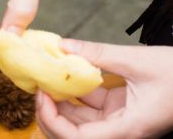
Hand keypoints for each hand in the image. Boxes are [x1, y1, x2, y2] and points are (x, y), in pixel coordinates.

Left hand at [36, 39, 172, 137]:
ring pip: (78, 119)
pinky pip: (89, 106)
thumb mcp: (137, 61)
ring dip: (59, 101)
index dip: (54, 122)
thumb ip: (98, 53)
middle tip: (38, 85)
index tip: (42, 96)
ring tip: (46, 76)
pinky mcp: (118, 109)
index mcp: (128, 129)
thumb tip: (63, 45)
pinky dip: (74, 92)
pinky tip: (63, 73)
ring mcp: (118, 120)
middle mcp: (120, 130)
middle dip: (50, 113)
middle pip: (73, 133)